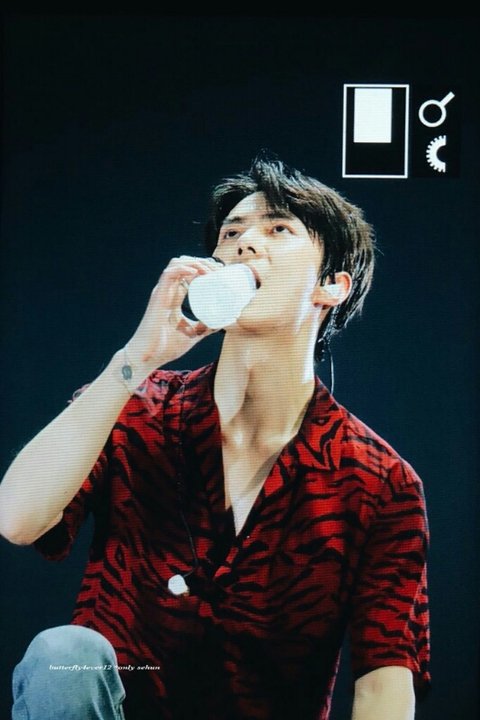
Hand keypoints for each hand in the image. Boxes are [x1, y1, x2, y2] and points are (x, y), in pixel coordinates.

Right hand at [126, 255, 220, 371]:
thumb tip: (223, 323)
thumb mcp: (193, 333)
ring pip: (177, 263)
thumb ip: (206, 327)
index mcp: (174, 296)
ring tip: (210, 271)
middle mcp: (168, 290)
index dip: (204, 267)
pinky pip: (168, 274)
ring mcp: (162, 291)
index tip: (220, 273)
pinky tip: (196, 272)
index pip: (189, 272)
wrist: (149, 356)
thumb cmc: (166, 346)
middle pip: (185, 263)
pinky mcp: (157, 296)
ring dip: (195, 262)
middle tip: (219, 271)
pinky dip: (183, 269)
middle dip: (203, 262)